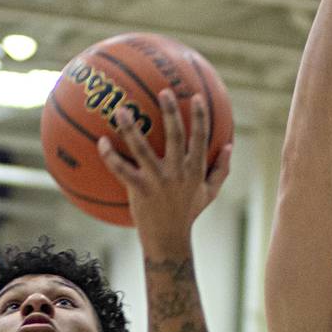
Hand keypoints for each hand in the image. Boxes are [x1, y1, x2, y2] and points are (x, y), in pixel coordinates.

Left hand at [97, 89, 232, 240]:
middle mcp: (177, 172)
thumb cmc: (188, 214)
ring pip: (142, 149)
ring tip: (122, 110)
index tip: (196, 96)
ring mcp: (157, 181)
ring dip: (131, 128)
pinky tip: (101, 141)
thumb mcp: (209, 193)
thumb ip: (221, 170)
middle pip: (175, 136)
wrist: (169, 240)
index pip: (200, 138)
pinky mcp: (139, 190)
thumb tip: (231, 146)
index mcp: (194, 170)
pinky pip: (121, 170)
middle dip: (170, 112)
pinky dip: (110, 156)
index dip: (199, 117)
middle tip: (163, 91)